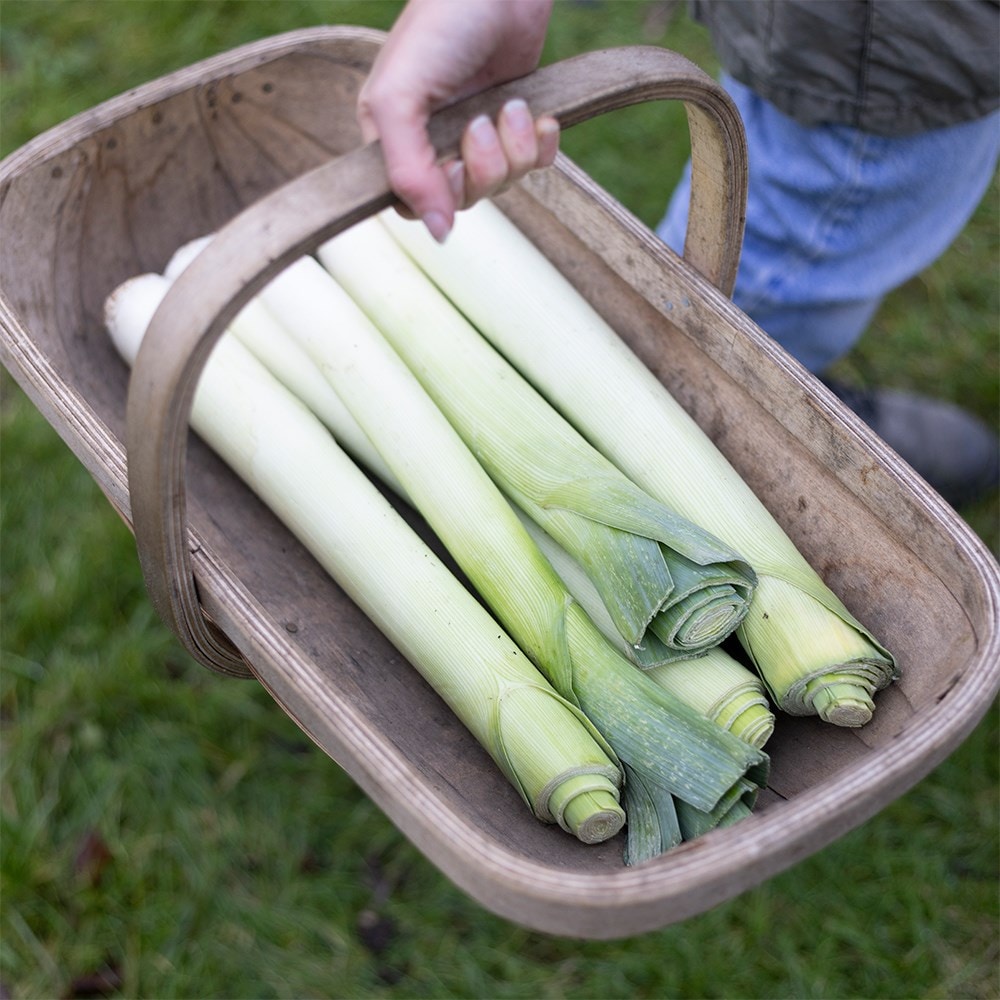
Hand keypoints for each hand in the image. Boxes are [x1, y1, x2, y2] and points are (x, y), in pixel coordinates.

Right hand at [358, 0, 558, 240]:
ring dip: (513, 147)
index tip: (452, 164)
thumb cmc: (441, 24)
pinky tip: (536, 114)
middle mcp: (435, 142)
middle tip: (482, 123)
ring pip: (501, 183)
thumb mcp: (401, 96)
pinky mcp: (517, 125)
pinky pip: (534, 166)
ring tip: (511, 105)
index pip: (412, 204)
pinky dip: (540, 144)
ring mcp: (478, 135)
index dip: (439, 196)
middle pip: (463, 200)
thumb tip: (436, 231)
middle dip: (482, 166)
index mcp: (395, 137)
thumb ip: (407, 168)